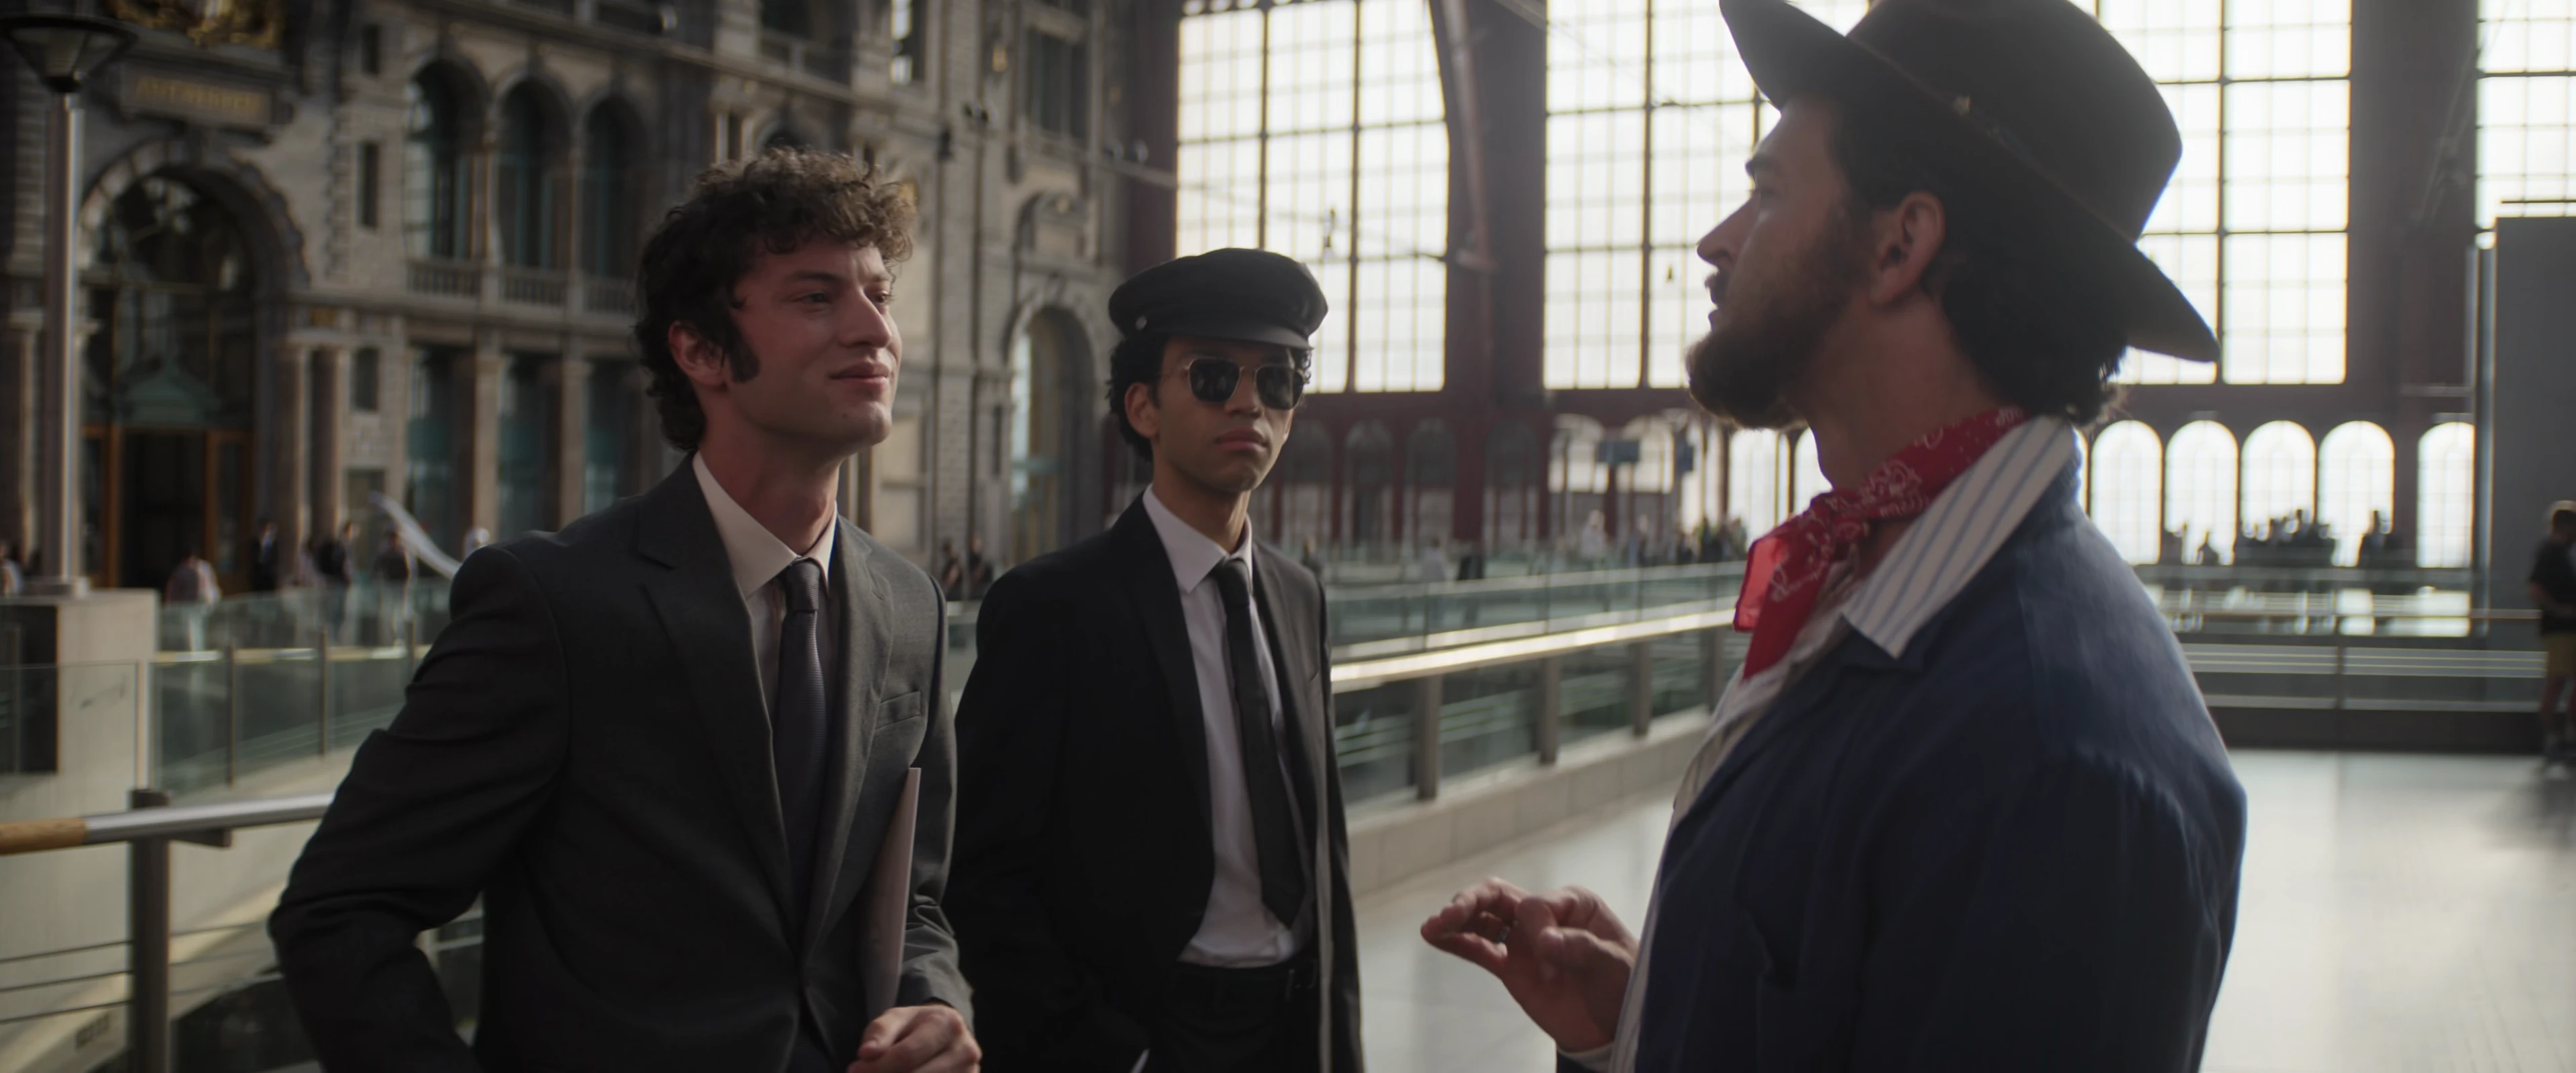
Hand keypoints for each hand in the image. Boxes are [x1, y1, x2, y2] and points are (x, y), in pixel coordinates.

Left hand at [848, 1003, 979, 1072]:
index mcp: (948, 1024)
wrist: (946, 1035)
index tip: (854, 1070)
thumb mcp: (897, 1019)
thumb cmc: (917, 1027)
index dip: (877, 1067)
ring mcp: (971, 1072)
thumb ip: (880, 1033)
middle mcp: (966, 1050)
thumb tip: (866, 1054)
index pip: (907, 1054)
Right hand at [1420, 878, 1636, 1051]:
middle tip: (1450, 915)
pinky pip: (1480, 949)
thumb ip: (1582, 949)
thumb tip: (1544, 941)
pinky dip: (1457, 942)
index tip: (1550, 951)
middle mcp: (1545, 916)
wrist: (1619, 1025)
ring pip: (1483, 919)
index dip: (1536, 925)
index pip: (1537, 903)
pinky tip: (1434, 937)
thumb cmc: (1626, 985)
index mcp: (1573, 904)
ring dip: (1457, 919)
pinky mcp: (1512, 967)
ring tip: (1433, 927)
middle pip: (1498, 896)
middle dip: (1472, 902)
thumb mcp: (1615, 965)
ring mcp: (1524, 941)